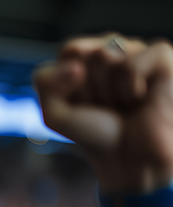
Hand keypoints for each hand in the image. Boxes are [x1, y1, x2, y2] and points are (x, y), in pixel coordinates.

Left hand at [36, 35, 172, 192]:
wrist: (127, 157)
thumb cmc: (94, 133)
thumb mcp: (53, 113)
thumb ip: (45, 82)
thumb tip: (76, 66)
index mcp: (88, 57)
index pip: (70, 50)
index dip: (71, 82)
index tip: (82, 102)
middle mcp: (114, 49)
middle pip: (88, 53)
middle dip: (90, 88)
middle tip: (106, 106)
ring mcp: (139, 51)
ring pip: (107, 55)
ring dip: (108, 91)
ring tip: (123, 104)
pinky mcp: (162, 58)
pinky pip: (132, 65)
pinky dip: (130, 89)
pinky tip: (141, 98)